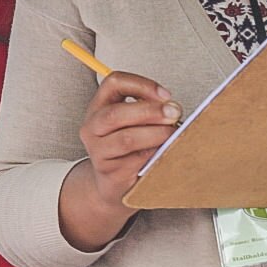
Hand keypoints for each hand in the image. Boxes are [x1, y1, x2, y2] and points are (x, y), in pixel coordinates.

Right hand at [77, 70, 180, 211]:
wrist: (114, 183)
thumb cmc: (128, 148)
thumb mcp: (132, 122)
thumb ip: (147, 109)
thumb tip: (173, 107)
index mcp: (98, 107)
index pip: (113, 83)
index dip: (141, 84)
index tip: (165, 95)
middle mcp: (92, 128)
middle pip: (116, 113)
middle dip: (150, 111)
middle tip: (174, 112)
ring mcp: (98, 151)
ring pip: (126, 139)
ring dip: (155, 133)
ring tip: (172, 134)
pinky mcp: (110, 172)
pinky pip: (135, 160)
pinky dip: (154, 153)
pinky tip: (165, 150)